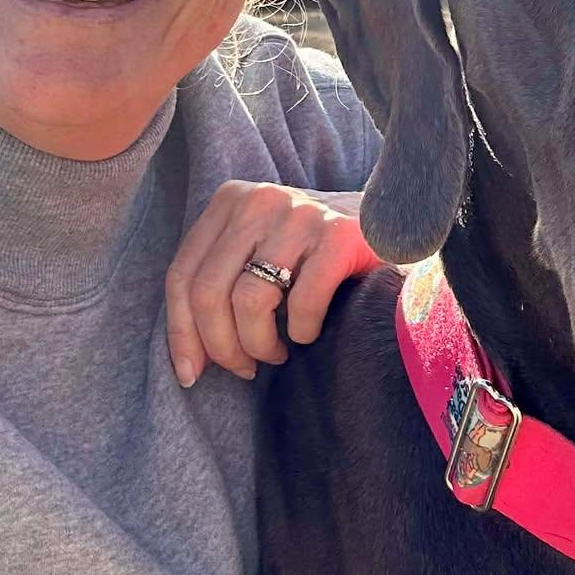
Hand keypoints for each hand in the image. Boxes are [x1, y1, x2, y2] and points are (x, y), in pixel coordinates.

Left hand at [165, 182, 381, 387]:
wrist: (394, 227)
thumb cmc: (316, 255)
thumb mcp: (259, 253)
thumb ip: (221, 288)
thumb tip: (189, 361)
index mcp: (230, 201)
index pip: (181, 274)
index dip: (180, 332)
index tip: (190, 374)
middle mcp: (260, 200)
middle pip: (207, 291)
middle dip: (221, 346)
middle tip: (245, 368)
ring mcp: (301, 214)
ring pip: (249, 301)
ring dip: (259, 344)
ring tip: (277, 353)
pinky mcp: (340, 235)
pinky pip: (302, 302)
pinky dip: (301, 330)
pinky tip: (309, 333)